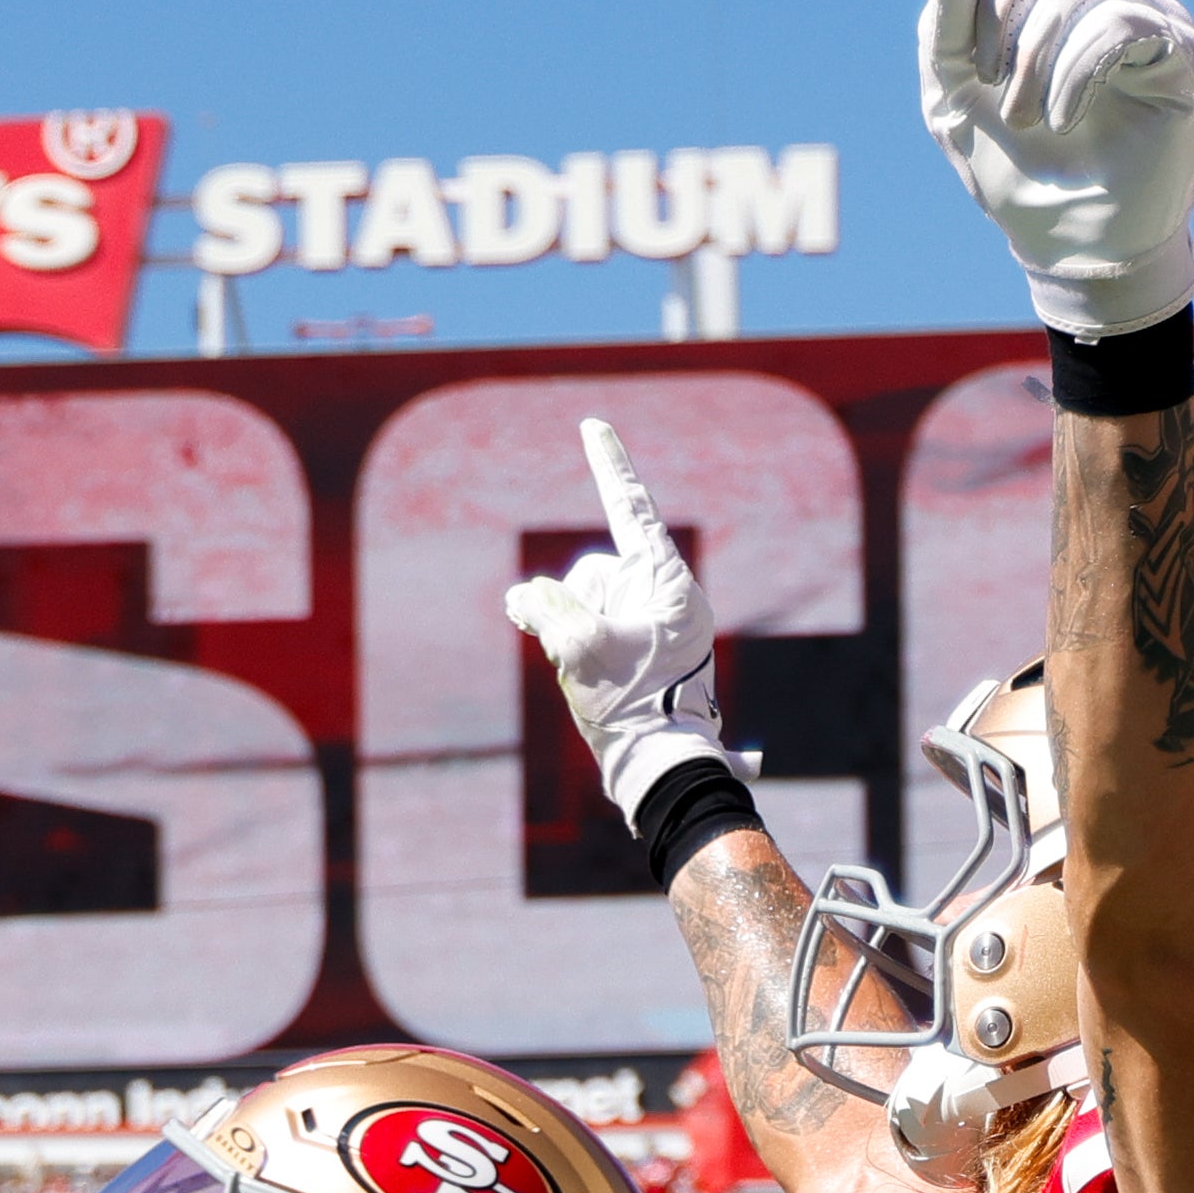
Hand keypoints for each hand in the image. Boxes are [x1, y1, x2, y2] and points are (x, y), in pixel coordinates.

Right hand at [503, 422, 732, 822]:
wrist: (657, 768)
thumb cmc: (630, 707)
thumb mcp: (578, 648)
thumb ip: (546, 606)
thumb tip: (525, 594)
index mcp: (669, 582)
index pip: (631, 508)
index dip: (608, 464)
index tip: (594, 424)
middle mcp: (665, 595)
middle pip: (594, 569)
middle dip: (572, 604)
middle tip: (584, 655)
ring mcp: (653, 624)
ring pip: (586, 602)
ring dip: (572, 632)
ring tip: (591, 678)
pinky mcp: (638, 649)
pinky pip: (590, 627)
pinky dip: (573, 645)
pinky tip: (579, 676)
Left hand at [915, 0, 1193, 335]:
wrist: (1065, 248)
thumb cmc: (1014, 175)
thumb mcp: (951, 99)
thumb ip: (943, 27)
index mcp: (1054, 3)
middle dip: (1005, 19)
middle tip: (1001, 92)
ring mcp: (1155, 22)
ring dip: (1033, 59)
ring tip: (1030, 117)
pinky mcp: (1182, 58)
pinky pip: (1118, 25)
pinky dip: (1072, 72)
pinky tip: (1063, 116)